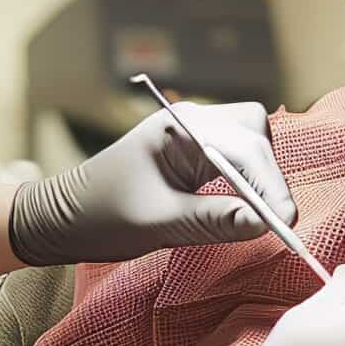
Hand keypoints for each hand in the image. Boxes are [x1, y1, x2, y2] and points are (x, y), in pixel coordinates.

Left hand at [7, 101, 295, 267]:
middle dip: (269, 174)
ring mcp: (191, 135)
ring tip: (259, 218)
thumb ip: (214, 220)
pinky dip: (246, 183)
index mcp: (178, 128)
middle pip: (255, 132)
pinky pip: (235, 159)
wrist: (60, 218)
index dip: (271, 185)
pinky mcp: (192, 154)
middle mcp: (189, 122)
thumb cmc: (99, 216)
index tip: (284, 222)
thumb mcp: (157, 223)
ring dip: (260, 178)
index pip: (245, 146)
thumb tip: (265, 223)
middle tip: (273, 220)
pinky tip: (242, 211)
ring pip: (250, 143)